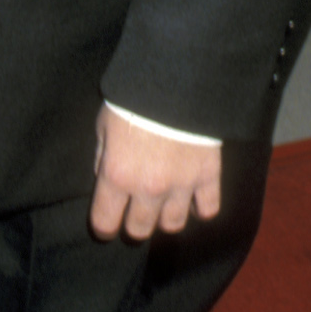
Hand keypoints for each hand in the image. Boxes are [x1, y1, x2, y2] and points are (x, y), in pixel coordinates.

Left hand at [89, 109, 222, 240]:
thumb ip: (102, 157)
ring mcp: (180, 186)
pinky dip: (201, 208)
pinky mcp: (207, 176)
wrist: (176, 81)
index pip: (105, 223)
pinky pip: (208, 209)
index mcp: (117, 176)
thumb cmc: (132, 100)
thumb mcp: (104, 125)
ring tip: (164, 205)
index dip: (104, 227)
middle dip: (134, 225)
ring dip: (165, 218)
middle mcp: (148, 189)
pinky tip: (194, 199)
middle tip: (136, 214)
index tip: (107, 224)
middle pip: (140, 229)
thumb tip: (104, 177)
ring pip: (173, 225)